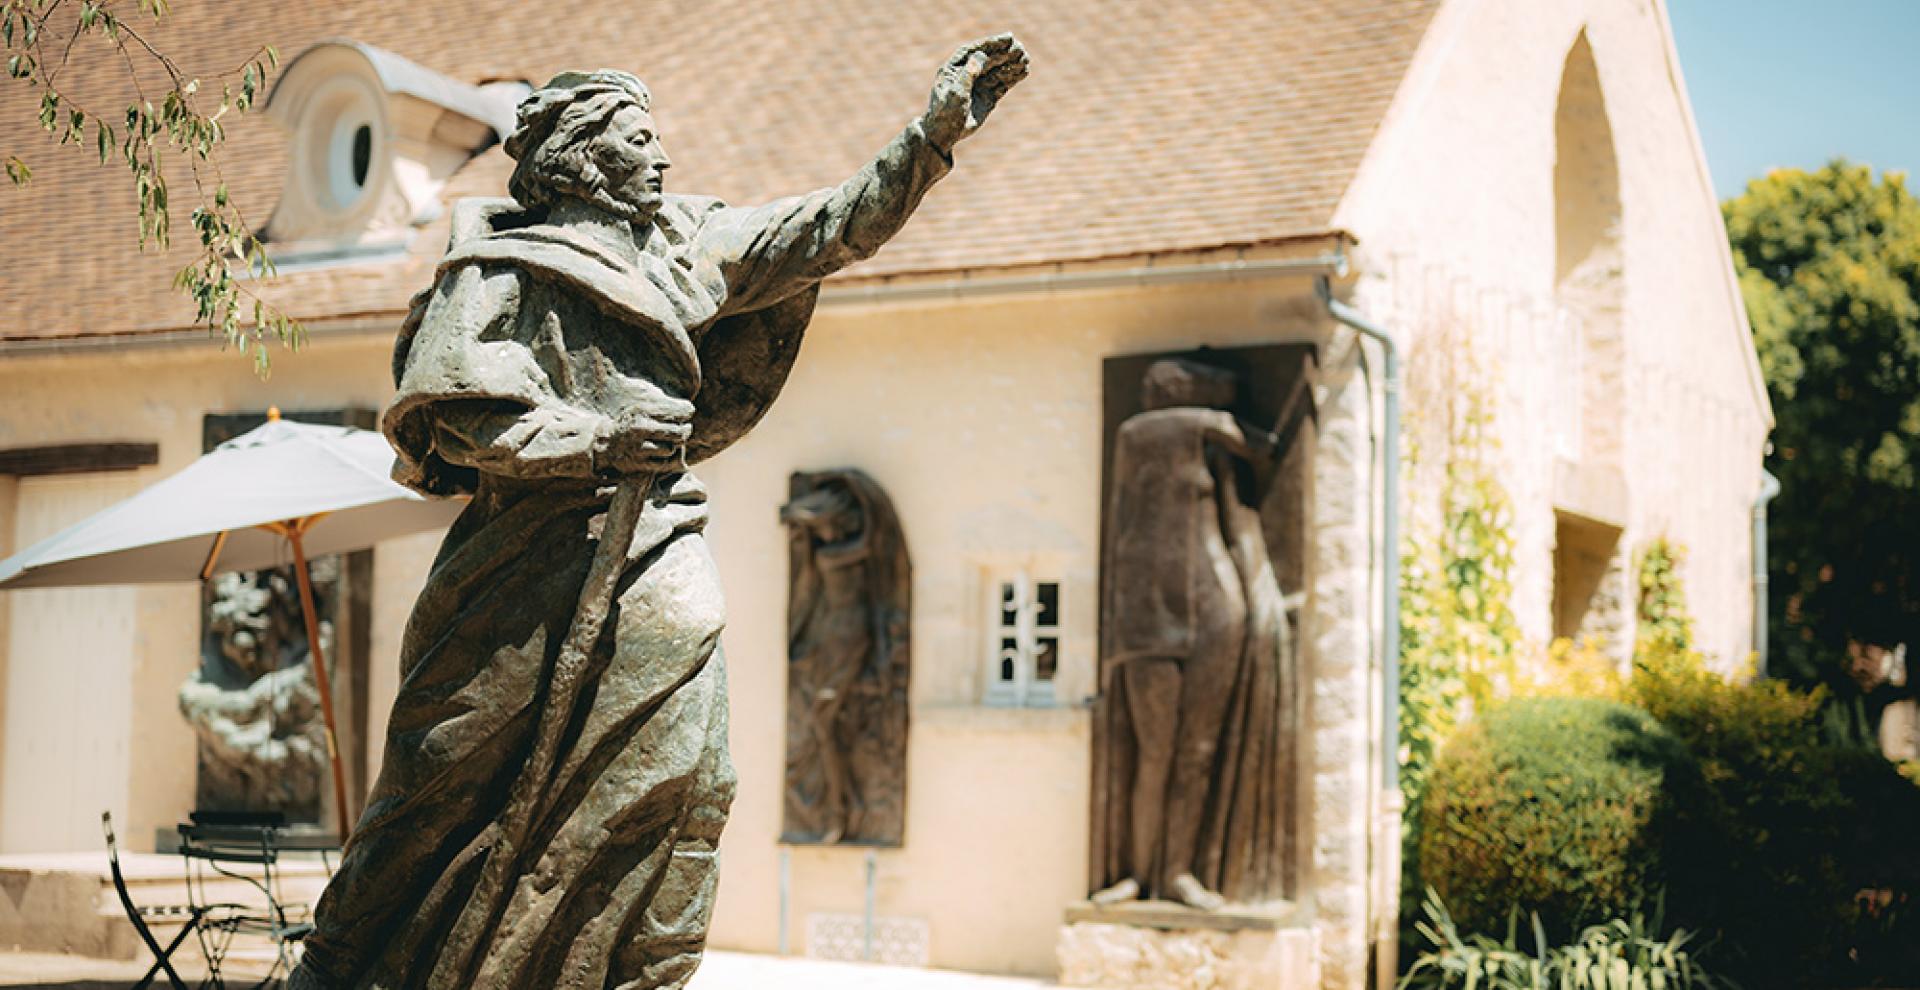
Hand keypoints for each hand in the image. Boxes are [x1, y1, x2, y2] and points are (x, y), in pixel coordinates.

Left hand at [922, 33, 1029, 151]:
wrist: (945, 135)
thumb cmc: (945, 113)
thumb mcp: (955, 93)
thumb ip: (968, 74)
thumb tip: (981, 56)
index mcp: (954, 68)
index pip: (974, 51)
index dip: (991, 43)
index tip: (1008, 38)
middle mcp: (967, 74)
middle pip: (988, 59)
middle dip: (1004, 53)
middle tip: (1021, 49)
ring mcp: (978, 86)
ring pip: (997, 71)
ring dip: (1011, 64)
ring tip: (1026, 59)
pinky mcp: (987, 97)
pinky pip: (1002, 84)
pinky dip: (1012, 78)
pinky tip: (1023, 71)